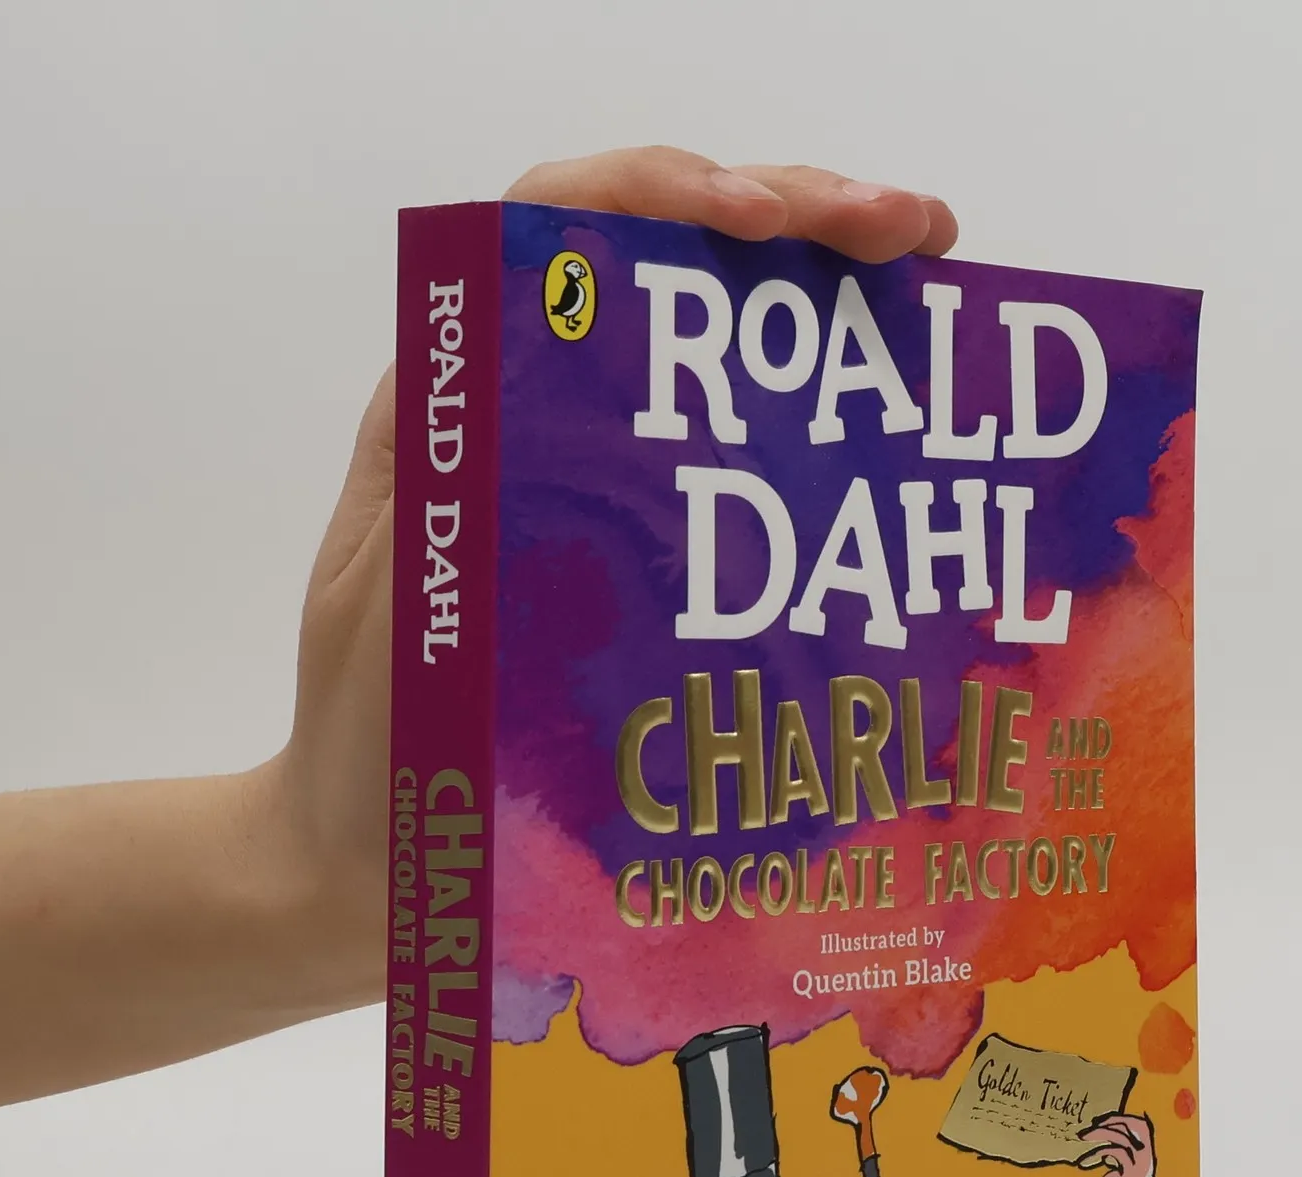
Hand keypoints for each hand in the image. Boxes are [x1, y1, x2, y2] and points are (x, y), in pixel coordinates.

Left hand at [274, 151, 958, 998]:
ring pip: (718, 340)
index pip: (558, 228)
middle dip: (795, 215)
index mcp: (462, 403)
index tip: (758, 221)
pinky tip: (895, 415)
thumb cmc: (372, 747)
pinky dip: (818, 412)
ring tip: (929, 274)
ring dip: (825, 290)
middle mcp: (535, 418)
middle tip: (914, 231)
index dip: (661, 192)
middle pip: (667, 258)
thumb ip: (452, 494)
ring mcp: (599, 483)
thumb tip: (557, 372)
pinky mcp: (645, 556)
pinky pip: (739, 456)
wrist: (374, 860)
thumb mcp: (397, 604)